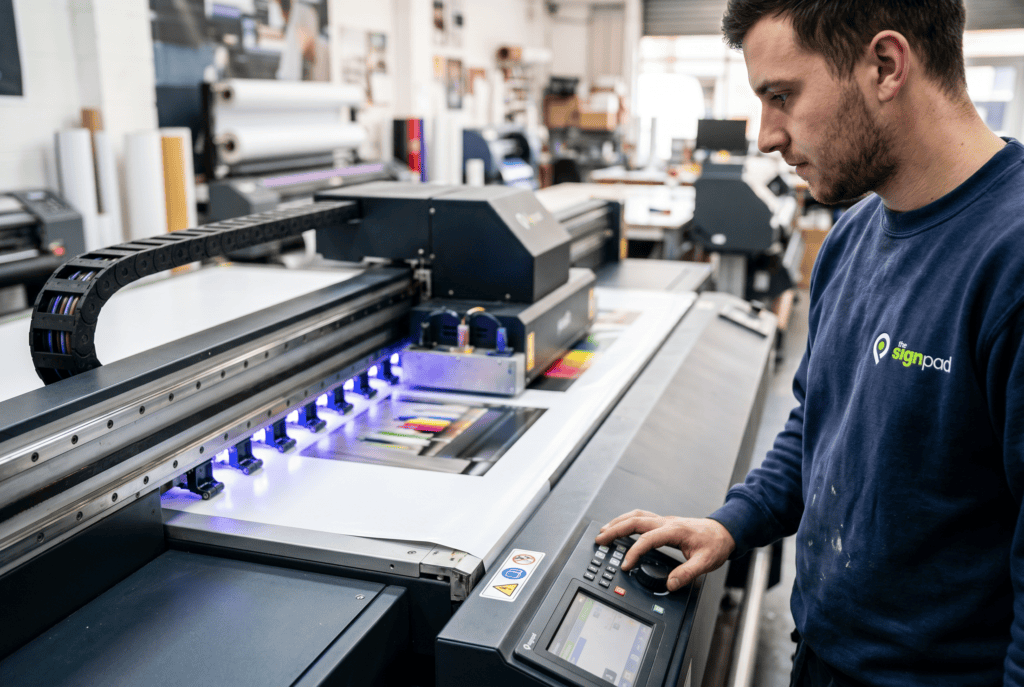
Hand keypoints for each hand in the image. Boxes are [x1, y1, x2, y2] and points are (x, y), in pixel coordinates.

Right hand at [596, 510, 735, 591]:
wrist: (725, 531)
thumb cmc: (715, 544)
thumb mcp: (706, 562)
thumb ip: (687, 573)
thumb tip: (670, 584)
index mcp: (674, 531)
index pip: (647, 539)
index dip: (634, 552)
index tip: (625, 565)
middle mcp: (666, 522)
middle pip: (635, 521)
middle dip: (615, 530)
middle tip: (600, 540)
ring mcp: (664, 520)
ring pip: (636, 516)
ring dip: (618, 522)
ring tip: (604, 531)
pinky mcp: (664, 522)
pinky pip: (641, 517)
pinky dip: (627, 521)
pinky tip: (621, 527)